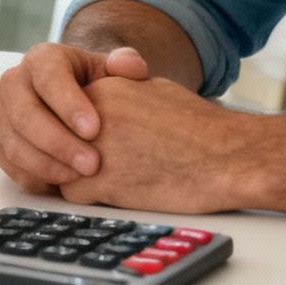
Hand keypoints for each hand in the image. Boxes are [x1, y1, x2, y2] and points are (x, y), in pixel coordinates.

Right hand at [0, 42, 149, 192]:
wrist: (78, 103)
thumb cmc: (96, 86)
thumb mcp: (112, 71)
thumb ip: (126, 64)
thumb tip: (128, 66)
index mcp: (42, 59)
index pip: (48, 76)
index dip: (68, 104)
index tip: (94, 130)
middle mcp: (14, 82)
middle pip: (23, 113)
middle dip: (57, 142)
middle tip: (91, 164)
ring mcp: (2, 113)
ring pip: (12, 142)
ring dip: (46, 165)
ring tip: (80, 178)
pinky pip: (7, 163)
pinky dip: (33, 177)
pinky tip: (61, 185)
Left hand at [58, 76, 251, 213]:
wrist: (228, 157)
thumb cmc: (199, 129)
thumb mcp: (152, 91)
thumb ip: (116, 97)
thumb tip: (94, 112)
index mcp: (103, 87)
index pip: (65, 112)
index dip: (78, 133)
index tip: (97, 142)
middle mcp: (90, 112)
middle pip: (58, 138)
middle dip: (72, 154)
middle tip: (104, 163)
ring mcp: (91, 146)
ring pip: (60, 166)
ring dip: (79, 176)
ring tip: (118, 176)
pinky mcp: (99, 180)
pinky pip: (72, 192)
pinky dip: (91, 197)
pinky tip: (122, 191)